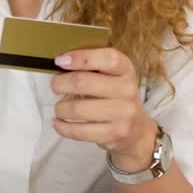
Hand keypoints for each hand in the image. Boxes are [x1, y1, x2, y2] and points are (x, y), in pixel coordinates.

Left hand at [51, 48, 158, 172]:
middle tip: (55, 86)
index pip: (107, 59)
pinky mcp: (115, 134)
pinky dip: (62, 127)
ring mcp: (123, 114)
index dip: (80, 58)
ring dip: (60, 108)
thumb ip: (92, 68)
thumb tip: (60, 63)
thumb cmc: (116, 97)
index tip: (60, 61)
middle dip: (60, 83)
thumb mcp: (113, 77)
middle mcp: (127, 90)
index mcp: (126, 70)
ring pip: (77, 108)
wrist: (137, 130)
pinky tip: (58, 122)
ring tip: (59, 108)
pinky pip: (79, 131)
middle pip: (83, 82)